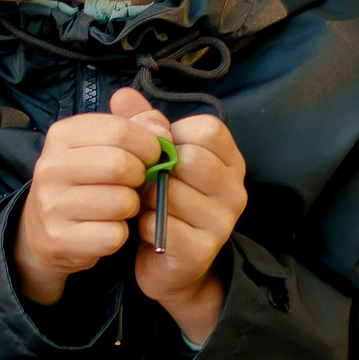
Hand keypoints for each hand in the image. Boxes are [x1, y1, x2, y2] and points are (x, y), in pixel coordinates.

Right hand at [14, 97, 163, 306]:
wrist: (44, 228)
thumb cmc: (86, 179)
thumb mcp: (103, 143)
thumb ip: (136, 124)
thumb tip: (160, 130)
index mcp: (61, 135)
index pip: (118, 129)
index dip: (147, 144)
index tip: (151, 156)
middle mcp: (50, 167)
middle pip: (119, 164)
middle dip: (141, 176)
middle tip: (136, 183)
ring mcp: (51, 205)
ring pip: (121, 202)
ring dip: (132, 207)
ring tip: (120, 206)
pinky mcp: (60, 238)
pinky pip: (114, 235)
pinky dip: (120, 234)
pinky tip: (107, 228)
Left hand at [112, 87, 245, 344]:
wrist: (169, 265)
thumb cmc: (163, 203)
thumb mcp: (154, 158)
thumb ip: (142, 123)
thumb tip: (123, 94)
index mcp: (229, 160)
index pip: (207, 129)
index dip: (172, 138)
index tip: (159, 155)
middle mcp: (235, 189)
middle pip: (189, 159)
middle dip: (157, 169)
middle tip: (146, 183)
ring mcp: (224, 221)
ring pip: (172, 193)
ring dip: (147, 198)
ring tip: (145, 206)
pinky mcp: (203, 249)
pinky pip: (162, 225)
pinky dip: (145, 224)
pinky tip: (145, 228)